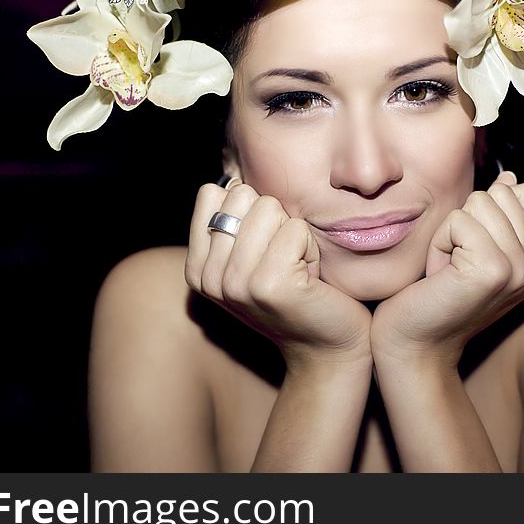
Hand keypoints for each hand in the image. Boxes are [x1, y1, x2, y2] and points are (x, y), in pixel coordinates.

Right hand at [185, 182, 372, 369]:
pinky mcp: (268, 284)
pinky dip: (311, 247)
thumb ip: (232, 222)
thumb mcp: (250, 258)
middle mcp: (208, 277)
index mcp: (197, 268)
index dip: (249, 209)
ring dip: (294, 234)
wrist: (327, 346)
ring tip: (296, 267)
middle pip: (242, 195)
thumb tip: (230, 177)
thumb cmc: (295, 291)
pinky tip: (309, 277)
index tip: (262, 248)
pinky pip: (296, 228)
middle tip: (283, 259)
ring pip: (270, 208)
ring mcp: (235, 282)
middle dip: (274, 219)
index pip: (213, 193)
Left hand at [370, 172, 523, 367]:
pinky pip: (459, 220)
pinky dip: (438, 243)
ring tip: (447, 270)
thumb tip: (510, 178)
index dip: (486, 210)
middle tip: (455, 263)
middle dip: (465, 221)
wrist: (413, 345)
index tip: (470, 250)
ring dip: (450, 233)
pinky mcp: (494, 269)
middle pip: (500, 193)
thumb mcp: (475, 252)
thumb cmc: (435, 296)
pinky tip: (439, 276)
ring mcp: (520, 269)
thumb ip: (498, 218)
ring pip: (479, 202)